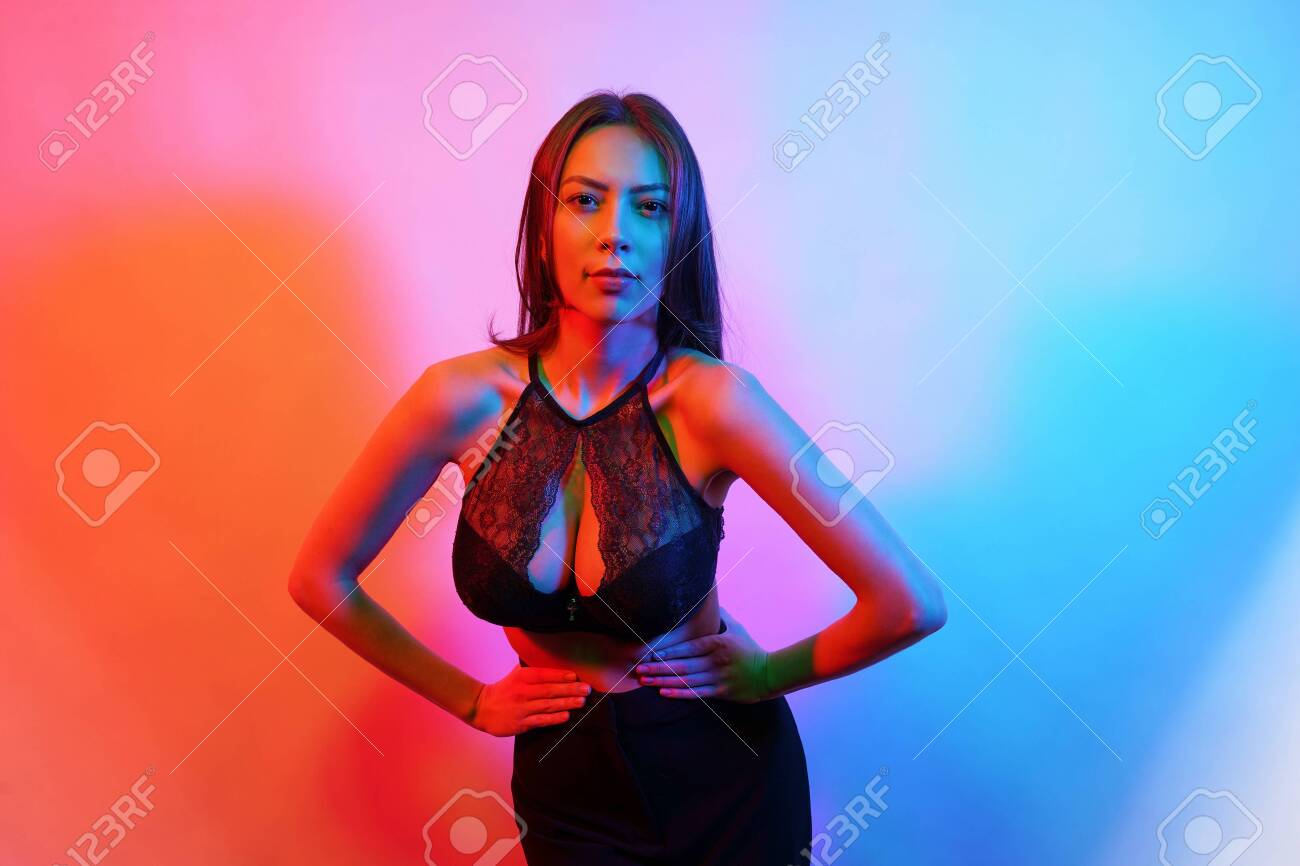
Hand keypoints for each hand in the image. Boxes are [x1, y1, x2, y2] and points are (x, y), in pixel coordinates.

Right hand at [466, 665, 591, 736]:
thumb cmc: (504, 689)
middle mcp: (522, 692)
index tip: (575, 676)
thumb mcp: (516, 674)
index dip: (560, 675)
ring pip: (547, 705)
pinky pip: (540, 720)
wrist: (482, 708)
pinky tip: (566, 716)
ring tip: (581, 702)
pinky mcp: (520, 724)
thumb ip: (533, 669)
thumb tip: (554, 660)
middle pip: (549, 690)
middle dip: (570, 689)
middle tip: (586, 689)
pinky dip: (554, 718)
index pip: (544, 674)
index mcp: (522, 677)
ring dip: (566, 703)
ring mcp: (522, 708)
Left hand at [635, 611, 770, 702]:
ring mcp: (718, 678)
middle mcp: (716, 661)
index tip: (650, 653)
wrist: (770, 673)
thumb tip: (708, 598)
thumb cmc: (749, 649)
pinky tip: (663, 692)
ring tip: (645, 680)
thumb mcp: (735, 628)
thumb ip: (720, 616)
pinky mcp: (721, 693)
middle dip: (659, 667)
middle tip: (640, 668)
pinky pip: (696, 694)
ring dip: (664, 680)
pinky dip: (679, 694)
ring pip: (686, 680)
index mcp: (718, 643)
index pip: (689, 647)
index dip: (669, 651)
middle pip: (683, 665)